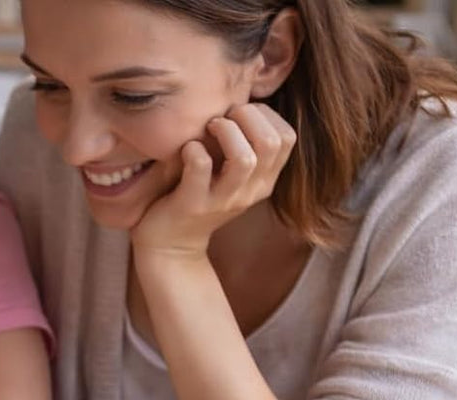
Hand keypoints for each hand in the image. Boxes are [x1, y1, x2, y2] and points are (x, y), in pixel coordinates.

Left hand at [131, 103, 296, 258]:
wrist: (169, 245)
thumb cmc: (197, 195)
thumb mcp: (228, 173)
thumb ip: (242, 144)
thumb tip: (242, 96)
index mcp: (264, 180)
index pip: (287, 137)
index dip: (266, 115)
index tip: (239, 114)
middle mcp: (250, 191)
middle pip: (271, 143)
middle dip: (248, 117)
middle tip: (222, 117)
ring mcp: (222, 200)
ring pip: (244, 158)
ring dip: (225, 131)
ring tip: (208, 128)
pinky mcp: (193, 205)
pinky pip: (201, 167)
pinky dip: (193, 149)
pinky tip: (186, 148)